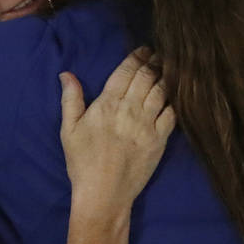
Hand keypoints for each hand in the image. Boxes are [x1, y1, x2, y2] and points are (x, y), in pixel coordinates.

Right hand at [59, 48, 175, 214]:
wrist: (103, 194)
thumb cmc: (82, 162)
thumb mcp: (68, 130)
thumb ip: (71, 99)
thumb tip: (67, 74)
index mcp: (107, 104)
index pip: (127, 71)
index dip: (137, 57)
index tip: (144, 49)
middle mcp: (130, 110)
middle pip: (147, 77)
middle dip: (154, 62)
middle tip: (160, 54)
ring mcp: (147, 125)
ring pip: (162, 91)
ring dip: (167, 77)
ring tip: (170, 69)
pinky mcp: (160, 140)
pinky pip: (172, 113)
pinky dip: (175, 101)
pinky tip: (176, 95)